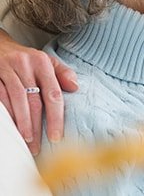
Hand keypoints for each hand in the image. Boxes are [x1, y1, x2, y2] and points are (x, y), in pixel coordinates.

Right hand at [0, 30, 77, 153]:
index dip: (55, 117)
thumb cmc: (27, 58)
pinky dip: (8, 115)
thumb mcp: (46, 61)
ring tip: (27, 141)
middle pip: (35, 101)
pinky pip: (0, 99)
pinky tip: (12, 128)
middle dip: (37, 126)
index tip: (56, 136)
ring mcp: (7, 70)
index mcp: (43, 62)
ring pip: (17, 102)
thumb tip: (75, 87)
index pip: (53, 94)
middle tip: (40, 146)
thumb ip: (62, 73)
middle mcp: (25, 65)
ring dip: (22, 124)